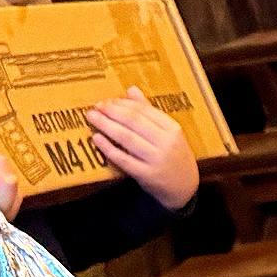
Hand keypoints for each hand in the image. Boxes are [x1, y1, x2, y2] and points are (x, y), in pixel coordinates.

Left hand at [88, 88, 197, 210]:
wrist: (184, 187)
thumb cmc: (174, 156)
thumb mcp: (168, 133)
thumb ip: (149, 111)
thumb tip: (131, 89)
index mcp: (173, 129)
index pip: (144, 111)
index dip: (123, 104)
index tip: (107, 101)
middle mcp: (166, 143)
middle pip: (134, 122)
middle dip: (112, 112)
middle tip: (96, 107)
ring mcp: (156, 159)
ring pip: (127, 138)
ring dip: (106, 126)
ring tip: (92, 118)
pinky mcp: (146, 175)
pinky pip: (123, 159)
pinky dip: (108, 148)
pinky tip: (97, 139)